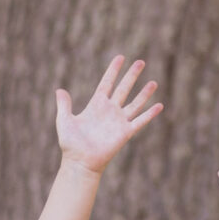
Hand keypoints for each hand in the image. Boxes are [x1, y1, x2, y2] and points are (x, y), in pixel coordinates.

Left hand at [55, 56, 162, 172]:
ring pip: (135, 103)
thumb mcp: (64, 121)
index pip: (107, 83)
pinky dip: (150, 114)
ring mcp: (119, 121)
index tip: (120, 57)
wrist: (80, 162)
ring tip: (153, 82)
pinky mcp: (125, 133)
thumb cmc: (70, 144)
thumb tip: (59, 90)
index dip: (113, 71)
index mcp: (96, 105)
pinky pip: (140, 121)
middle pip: (124, 89)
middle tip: (140, 62)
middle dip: (132, 76)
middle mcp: (110, 111)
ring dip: (144, 93)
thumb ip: (64, 105)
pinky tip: (159, 106)